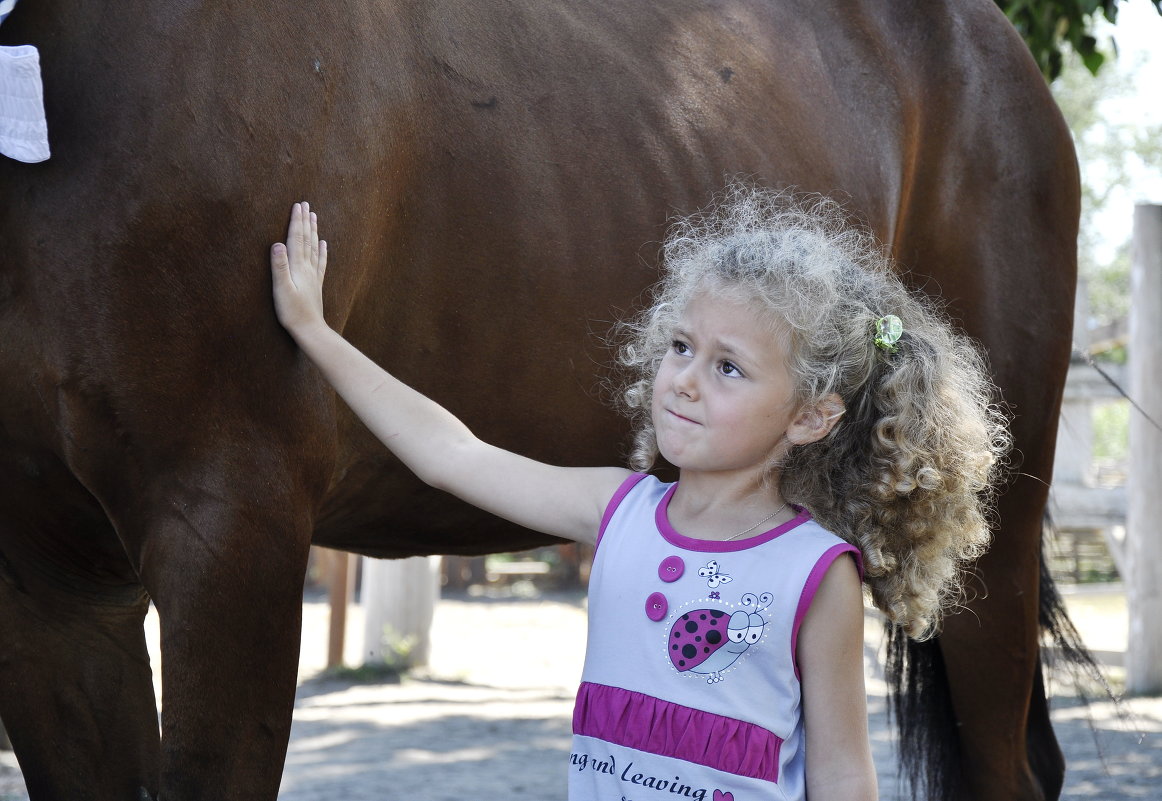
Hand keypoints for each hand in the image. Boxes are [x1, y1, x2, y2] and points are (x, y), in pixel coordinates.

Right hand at [270, 201, 328, 336]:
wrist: (310, 329)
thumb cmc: (292, 312)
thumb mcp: (281, 289)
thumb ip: (278, 266)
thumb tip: (277, 243)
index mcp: (297, 267)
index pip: (296, 238)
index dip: (296, 221)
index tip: (297, 205)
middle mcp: (307, 268)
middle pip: (306, 239)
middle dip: (305, 221)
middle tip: (305, 204)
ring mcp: (313, 275)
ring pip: (314, 248)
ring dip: (313, 231)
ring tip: (314, 217)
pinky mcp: (316, 284)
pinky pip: (320, 263)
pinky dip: (322, 251)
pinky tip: (324, 244)